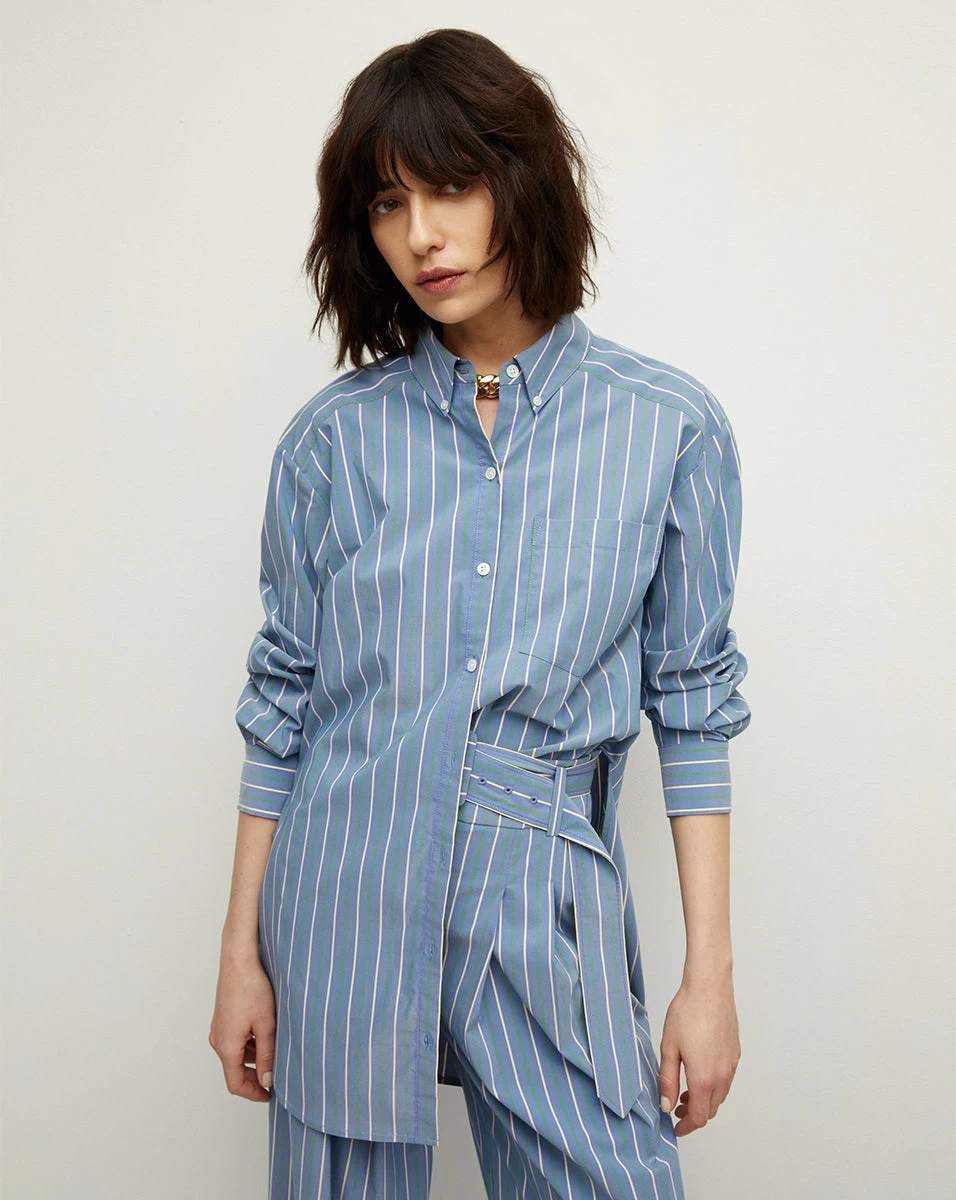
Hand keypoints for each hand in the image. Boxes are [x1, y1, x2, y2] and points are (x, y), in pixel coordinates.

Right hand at [209, 948, 275, 1101]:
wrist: (239, 959)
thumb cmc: (252, 988)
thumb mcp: (267, 1025)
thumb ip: (268, 1055)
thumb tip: (269, 1080)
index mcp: (227, 1047)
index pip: (236, 1084)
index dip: (254, 1093)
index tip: (271, 1094)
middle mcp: (218, 1040)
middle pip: (236, 1070)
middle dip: (257, 1076)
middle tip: (278, 1075)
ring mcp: (219, 1028)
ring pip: (237, 1054)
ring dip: (255, 1058)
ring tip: (277, 1051)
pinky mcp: (224, 1017)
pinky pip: (236, 1039)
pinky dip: (250, 1043)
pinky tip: (267, 1032)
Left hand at [657, 970, 739, 1135]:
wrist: (709, 987)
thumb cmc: (687, 1012)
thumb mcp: (668, 1047)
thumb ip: (667, 1080)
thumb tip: (666, 1105)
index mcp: (704, 1077)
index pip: (699, 1117)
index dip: (686, 1127)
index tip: (675, 1127)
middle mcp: (722, 1075)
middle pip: (711, 1110)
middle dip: (694, 1115)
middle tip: (675, 1108)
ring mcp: (731, 1064)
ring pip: (720, 1096)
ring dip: (704, 1100)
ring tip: (685, 1092)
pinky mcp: (735, 1053)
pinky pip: (726, 1079)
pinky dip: (713, 1086)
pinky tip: (699, 1072)